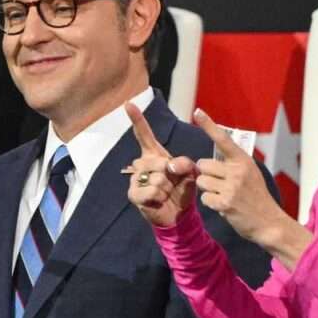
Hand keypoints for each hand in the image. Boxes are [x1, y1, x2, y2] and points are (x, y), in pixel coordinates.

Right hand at [124, 103, 198, 227]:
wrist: (179, 213)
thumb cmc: (182, 189)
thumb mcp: (189, 173)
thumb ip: (183, 163)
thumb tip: (170, 165)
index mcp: (153, 154)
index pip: (144, 134)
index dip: (137, 119)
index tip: (128, 104)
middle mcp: (141, 164)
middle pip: (155, 160)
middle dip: (169, 172)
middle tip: (172, 182)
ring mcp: (135, 179)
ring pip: (154, 177)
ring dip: (166, 187)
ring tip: (166, 193)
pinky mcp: (133, 194)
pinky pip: (150, 190)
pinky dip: (160, 197)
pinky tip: (160, 200)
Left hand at [190, 109, 311, 261]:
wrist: (269, 222)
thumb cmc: (256, 198)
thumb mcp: (251, 174)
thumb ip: (233, 165)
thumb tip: (208, 162)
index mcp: (244, 161)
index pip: (223, 139)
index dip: (209, 125)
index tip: (197, 111)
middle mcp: (238, 171)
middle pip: (203, 165)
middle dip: (206, 175)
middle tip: (220, 185)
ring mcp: (232, 187)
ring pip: (201, 181)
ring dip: (208, 190)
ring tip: (223, 196)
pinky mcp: (225, 203)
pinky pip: (204, 198)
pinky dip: (211, 203)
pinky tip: (224, 206)